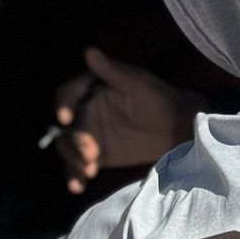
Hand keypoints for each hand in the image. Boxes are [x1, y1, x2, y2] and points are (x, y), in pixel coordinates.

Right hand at [53, 47, 203, 194]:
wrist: (176, 127)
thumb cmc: (158, 98)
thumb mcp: (137, 83)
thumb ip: (112, 71)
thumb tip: (90, 51)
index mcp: (90, 89)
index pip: (68, 94)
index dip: (63, 104)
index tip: (66, 118)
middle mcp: (83, 112)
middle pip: (66, 126)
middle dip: (74, 141)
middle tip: (91, 154)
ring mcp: (87, 135)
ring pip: (68, 148)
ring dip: (73, 160)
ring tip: (89, 171)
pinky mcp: (93, 156)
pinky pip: (78, 166)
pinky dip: (74, 176)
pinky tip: (78, 187)